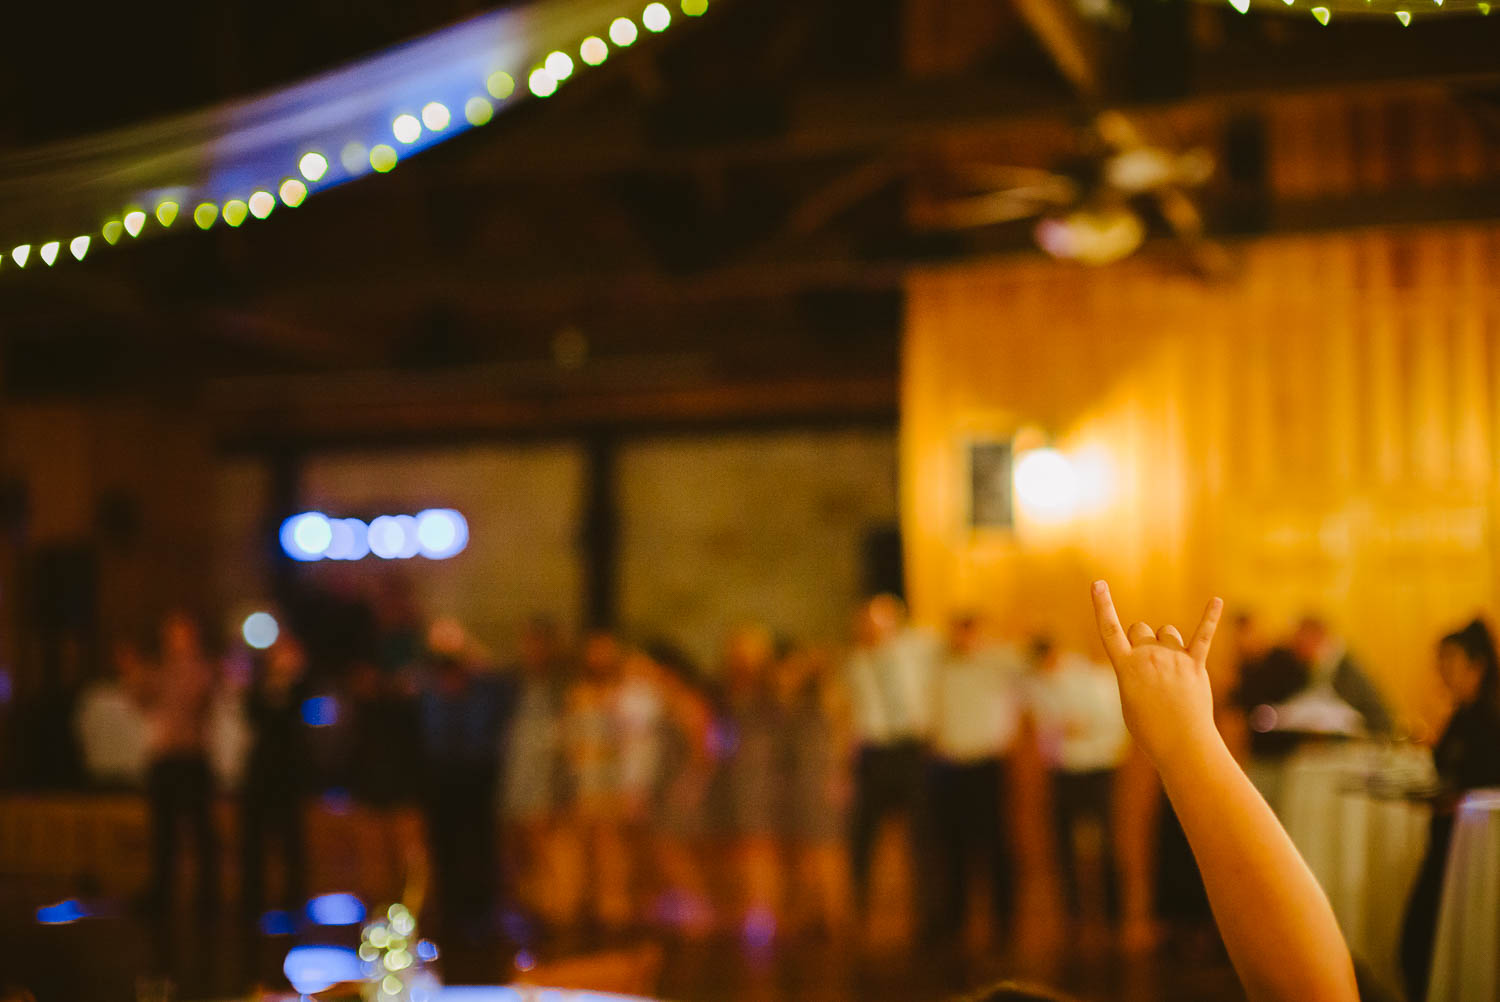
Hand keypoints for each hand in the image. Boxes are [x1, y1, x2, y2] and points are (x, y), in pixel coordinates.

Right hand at [1090, 580, 1223, 765]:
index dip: (1102, 605)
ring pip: (1168, 632)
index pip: (1109, 630)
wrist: (1182, 745)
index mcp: (1126, 667)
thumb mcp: (1129, 700)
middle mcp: (1149, 656)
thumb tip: (1149, 657)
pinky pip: (1203, 635)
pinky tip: (1216, 601)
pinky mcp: (1196, 665)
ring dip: (1167, 643)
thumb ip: (1135, 672)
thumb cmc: (1150, 729)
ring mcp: (1174, 659)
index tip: (1098, 584)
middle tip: (1149, 667)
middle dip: (1142, 639)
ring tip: (1172, 670)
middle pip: (1142, 628)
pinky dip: (1210, 617)